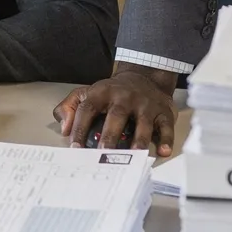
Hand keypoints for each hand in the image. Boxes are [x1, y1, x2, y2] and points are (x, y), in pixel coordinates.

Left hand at [56, 65, 178, 154]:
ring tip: (134, 154)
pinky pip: (166, 126)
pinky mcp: (162, 112)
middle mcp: (125, 97)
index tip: (75, 147)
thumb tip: (65, 129)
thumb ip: (69, 107)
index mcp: (102, 92)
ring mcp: (145, 104)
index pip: (88, 109)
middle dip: (110, 135)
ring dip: (139, 139)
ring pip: (143, 122)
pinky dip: (166, 139)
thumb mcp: (87, 93)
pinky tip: (163, 151)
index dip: (79, 127)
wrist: (143, 77)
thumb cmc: (111, 93)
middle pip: (116, 115)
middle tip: (103, 153)